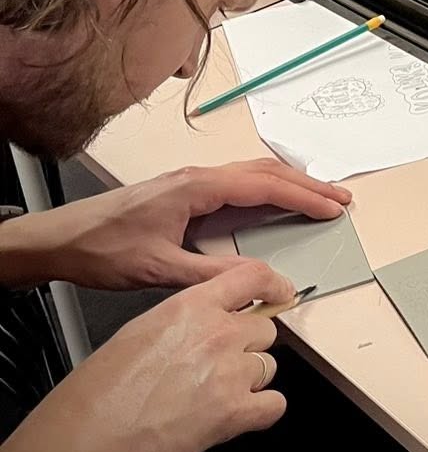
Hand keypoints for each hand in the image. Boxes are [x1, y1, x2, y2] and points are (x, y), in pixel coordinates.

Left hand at [3, 161, 350, 291]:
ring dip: (288, 183)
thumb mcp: (160, 269)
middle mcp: (198, 177)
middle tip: (341, 199)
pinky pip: (236, 182)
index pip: (263, 186)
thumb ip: (212, 274)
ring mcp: (190, 181)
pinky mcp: (183, 190)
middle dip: (307, 184)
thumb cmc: (103, 249)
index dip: (303, 197)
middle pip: (265, 172)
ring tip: (319, 196)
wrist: (61, 239)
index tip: (333, 208)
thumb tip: (259, 279)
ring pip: (252, 173)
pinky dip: (265, 188)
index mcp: (197, 187)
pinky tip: (272, 201)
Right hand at [56, 261, 296, 451]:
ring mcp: (230, 371)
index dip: (272, 285)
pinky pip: (274, 405)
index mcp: (191, 306)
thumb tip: (206, 325)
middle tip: (217, 367)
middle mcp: (217, 333)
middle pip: (264, 329)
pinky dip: (261, 412)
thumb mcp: (141, 330)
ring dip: (248, 381)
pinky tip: (238, 416)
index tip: (280, 293)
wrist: (90, 435)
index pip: (252, 277)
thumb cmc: (101, 390)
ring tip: (211, 397)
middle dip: (247, 347)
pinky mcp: (234, 412)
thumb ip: (185, 320)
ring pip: (267, 367)